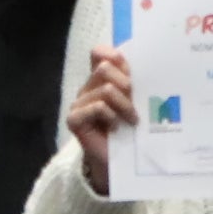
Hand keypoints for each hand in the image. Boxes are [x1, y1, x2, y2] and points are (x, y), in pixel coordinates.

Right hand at [65, 45, 133, 193]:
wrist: (120, 159)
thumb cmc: (131, 128)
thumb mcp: (137, 100)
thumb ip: (133, 80)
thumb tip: (138, 59)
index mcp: (101, 79)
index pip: (100, 53)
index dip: (115, 57)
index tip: (131, 71)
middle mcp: (87, 88)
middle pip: (104, 68)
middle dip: (126, 83)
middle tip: (136, 100)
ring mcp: (78, 104)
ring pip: (105, 90)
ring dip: (124, 105)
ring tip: (132, 119)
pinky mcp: (74, 119)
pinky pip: (97, 107)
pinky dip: (112, 116)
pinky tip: (117, 127)